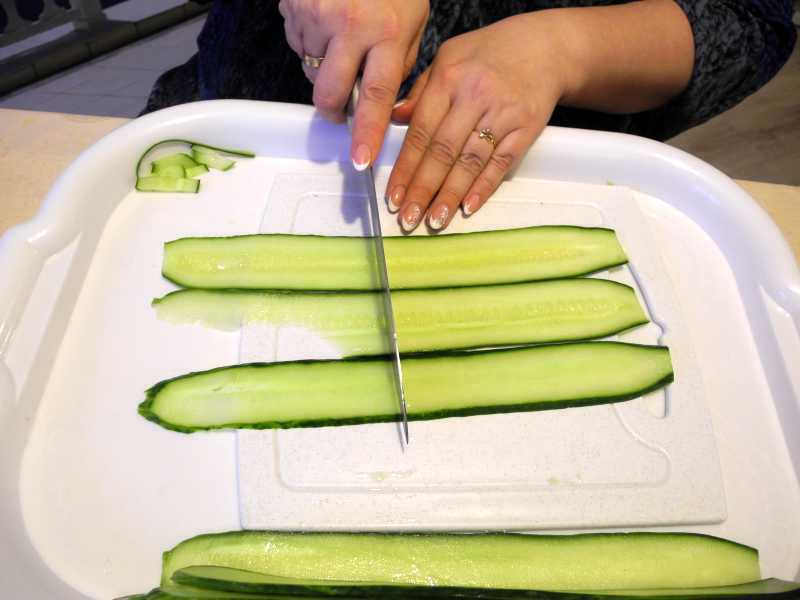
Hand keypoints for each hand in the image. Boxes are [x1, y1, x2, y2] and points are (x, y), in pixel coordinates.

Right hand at [278, 0, 428, 167]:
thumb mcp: (410, 20)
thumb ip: (397, 63)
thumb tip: (383, 104)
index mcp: (385, 31)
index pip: (375, 94)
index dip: (365, 131)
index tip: (359, 160)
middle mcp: (348, 25)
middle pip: (328, 92)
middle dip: (331, 109)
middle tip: (338, 107)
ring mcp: (315, 14)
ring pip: (309, 68)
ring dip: (321, 63)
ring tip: (340, 33)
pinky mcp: (292, 5)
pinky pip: (295, 41)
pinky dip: (308, 38)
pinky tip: (325, 18)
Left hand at [386, 1, 692, 231]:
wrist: (547, 47)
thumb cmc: (490, 53)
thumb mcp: (449, 56)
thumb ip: (421, 90)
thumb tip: (394, 119)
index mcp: (449, 79)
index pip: (421, 132)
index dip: (405, 168)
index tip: (392, 196)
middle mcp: (475, 97)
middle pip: (443, 152)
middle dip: (422, 189)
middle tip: (408, 218)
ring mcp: (502, 114)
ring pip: (470, 162)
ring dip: (450, 195)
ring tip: (434, 221)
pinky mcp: (526, 128)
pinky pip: (501, 163)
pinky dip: (484, 187)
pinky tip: (468, 208)